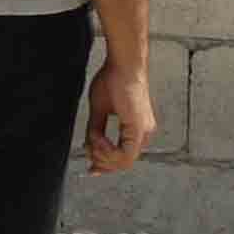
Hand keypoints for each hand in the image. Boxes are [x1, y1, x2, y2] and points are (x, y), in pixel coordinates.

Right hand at [81, 52, 154, 173]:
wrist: (122, 64)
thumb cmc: (112, 80)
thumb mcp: (99, 110)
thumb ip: (96, 131)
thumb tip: (89, 148)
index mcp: (137, 129)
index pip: (124, 157)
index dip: (106, 166)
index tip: (91, 169)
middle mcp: (144, 133)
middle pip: (124, 163)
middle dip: (103, 163)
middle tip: (88, 155)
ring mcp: (144, 132)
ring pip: (124, 162)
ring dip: (103, 156)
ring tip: (92, 142)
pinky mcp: (139, 128)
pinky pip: (125, 154)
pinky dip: (108, 151)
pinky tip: (98, 141)